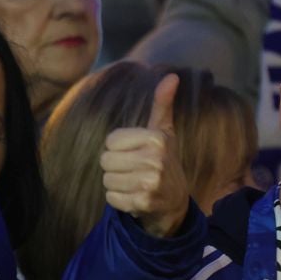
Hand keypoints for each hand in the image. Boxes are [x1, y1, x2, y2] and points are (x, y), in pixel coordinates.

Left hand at [101, 73, 190, 237]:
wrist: (175, 203)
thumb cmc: (164, 161)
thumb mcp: (164, 132)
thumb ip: (162, 105)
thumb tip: (171, 76)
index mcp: (157, 138)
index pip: (110, 140)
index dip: (118, 149)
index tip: (135, 154)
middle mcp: (156, 159)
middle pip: (105, 160)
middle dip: (115, 167)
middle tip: (133, 171)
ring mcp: (151, 182)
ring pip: (107, 179)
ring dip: (116, 184)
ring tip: (134, 183)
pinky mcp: (143, 203)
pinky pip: (111, 197)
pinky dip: (118, 199)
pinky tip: (134, 197)